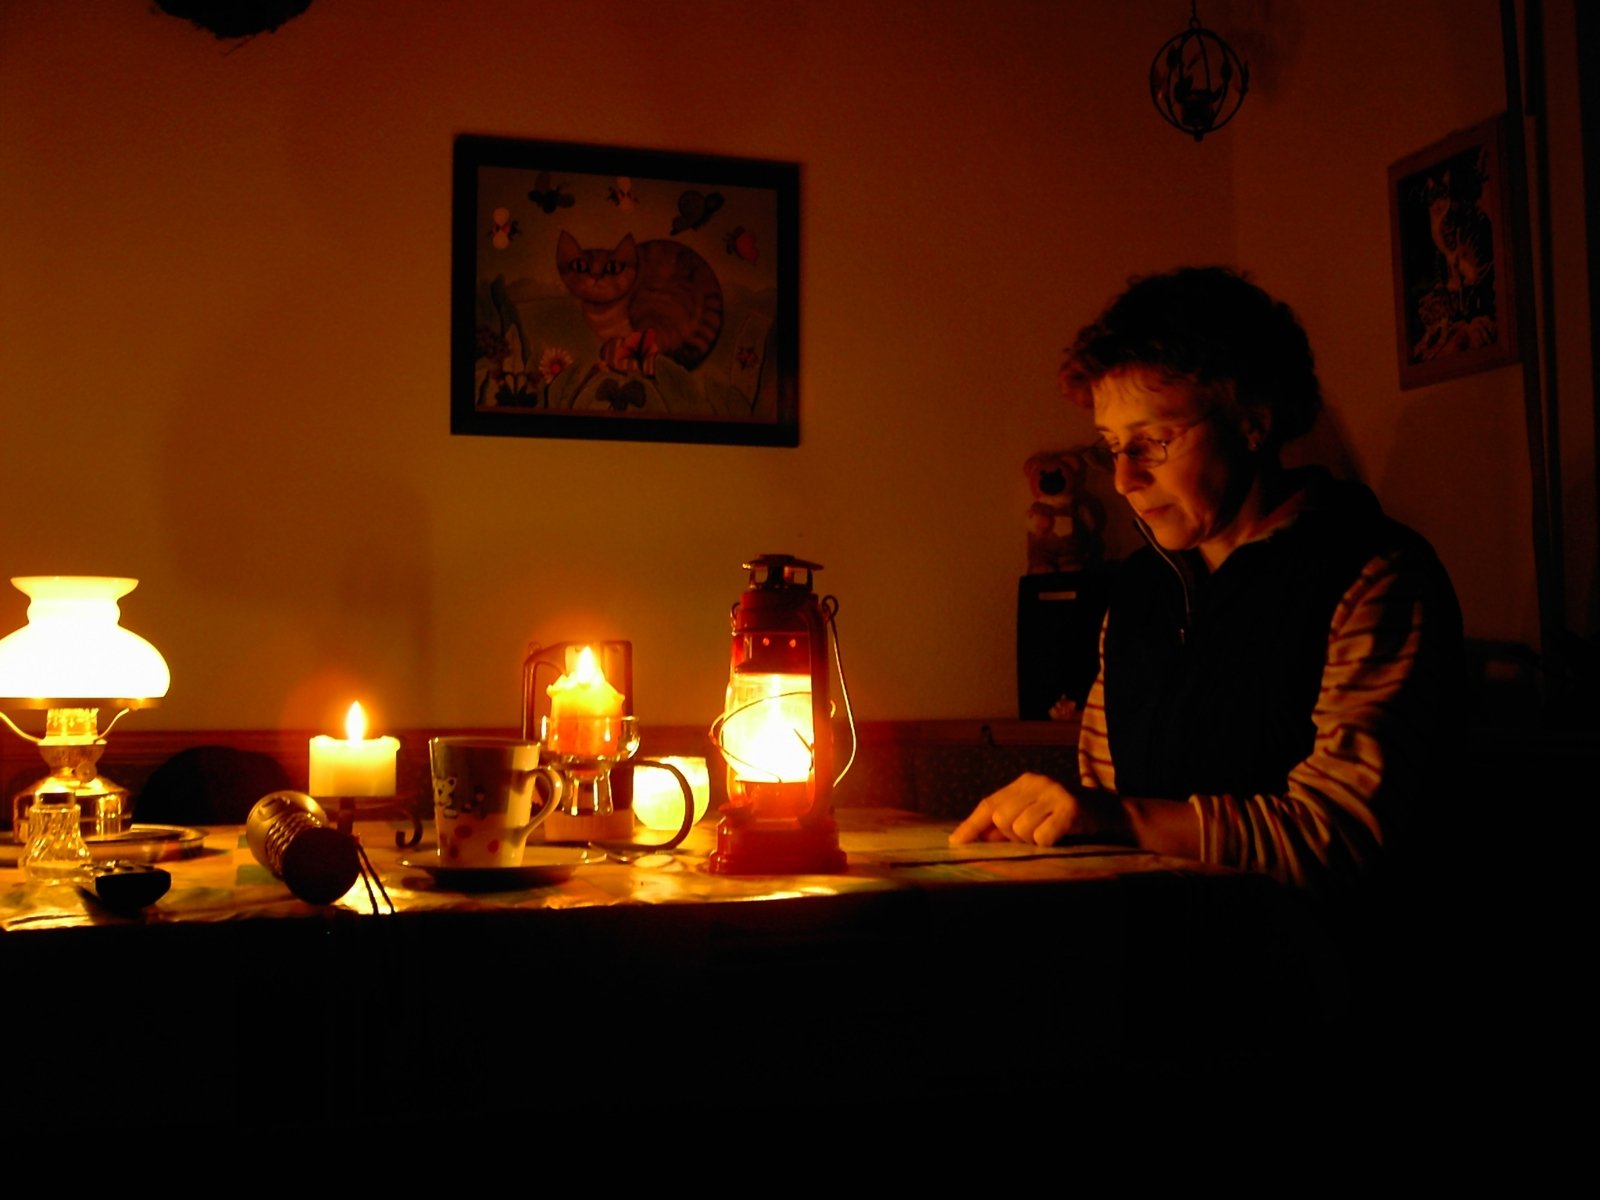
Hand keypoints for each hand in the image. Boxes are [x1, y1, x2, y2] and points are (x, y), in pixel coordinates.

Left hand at [948, 772, 1131, 846]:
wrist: (1114, 815)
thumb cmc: (1068, 820)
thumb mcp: (1036, 817)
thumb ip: (1007, 826)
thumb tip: (973, 839)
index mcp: (1025, 783)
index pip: (989, 804)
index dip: (972, 825)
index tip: (956, 843)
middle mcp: (1037, 782)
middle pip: (1001, 820)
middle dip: (1013, 837)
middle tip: (1036, 836)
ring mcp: (1054, 792)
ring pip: (1020, 829)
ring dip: (1033, 841)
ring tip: (1052, 833)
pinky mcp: (1071, 808)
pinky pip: (1042, 837)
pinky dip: (1049, 844)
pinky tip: (1062, 836)